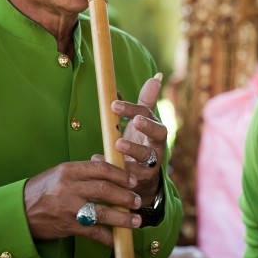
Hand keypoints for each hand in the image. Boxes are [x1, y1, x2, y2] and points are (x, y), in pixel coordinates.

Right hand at [24, 160, 141, 246]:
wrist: (18, 212)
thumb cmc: (43, 190)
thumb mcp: (60, 173)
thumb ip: (84, 170)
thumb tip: (111, 167)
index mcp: (69, 170)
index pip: (101, 168)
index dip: (120, 174)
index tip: (132, 181)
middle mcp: (69, 188)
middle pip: (105, 190)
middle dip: (125, 196)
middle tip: (137, 201)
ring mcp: (68, 208)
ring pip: (102, 212)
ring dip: (122, 218)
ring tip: (136, 220)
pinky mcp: (67, 226)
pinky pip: (93, 232)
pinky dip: (107, 237)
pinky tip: (117, 239)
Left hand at [110, 74, 166, 203]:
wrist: (143, 182)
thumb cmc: (142, 145)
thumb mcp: (144, 123)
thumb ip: (147, 102)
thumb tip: (157, 76)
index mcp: (155, 131)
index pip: (149, 116)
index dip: (134, 110)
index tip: (114, 104)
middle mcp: (158, 147)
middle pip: (159, 135)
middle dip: (148, 127)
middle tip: (134, 121)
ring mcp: (151, 165)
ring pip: (146, 158)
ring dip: (133, 150)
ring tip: (117, 144)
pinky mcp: (141, 181)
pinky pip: (130, 174)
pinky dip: (114, 167)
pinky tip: (99, 158)